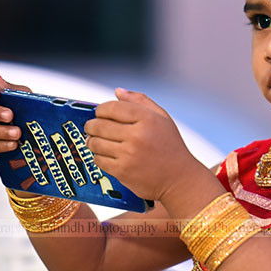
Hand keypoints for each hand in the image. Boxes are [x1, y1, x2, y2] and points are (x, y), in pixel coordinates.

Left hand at [83, 89, 204, 202]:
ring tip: (96, 141)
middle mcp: (137, 135)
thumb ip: (141, 101)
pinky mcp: (122, 171)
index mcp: (147, 119)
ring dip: (92, 141)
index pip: (112, 108)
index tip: (99, 113)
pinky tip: (105, 155)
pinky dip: (98, 156)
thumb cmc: (171, 147)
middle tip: (91, 127)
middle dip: (91, 125)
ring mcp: (129, 154)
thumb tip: (118, 92)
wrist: (179, 179)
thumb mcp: (162, 118)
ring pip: (95, 143)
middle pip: (99, 125)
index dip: (101, 110)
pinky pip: (98, 160)